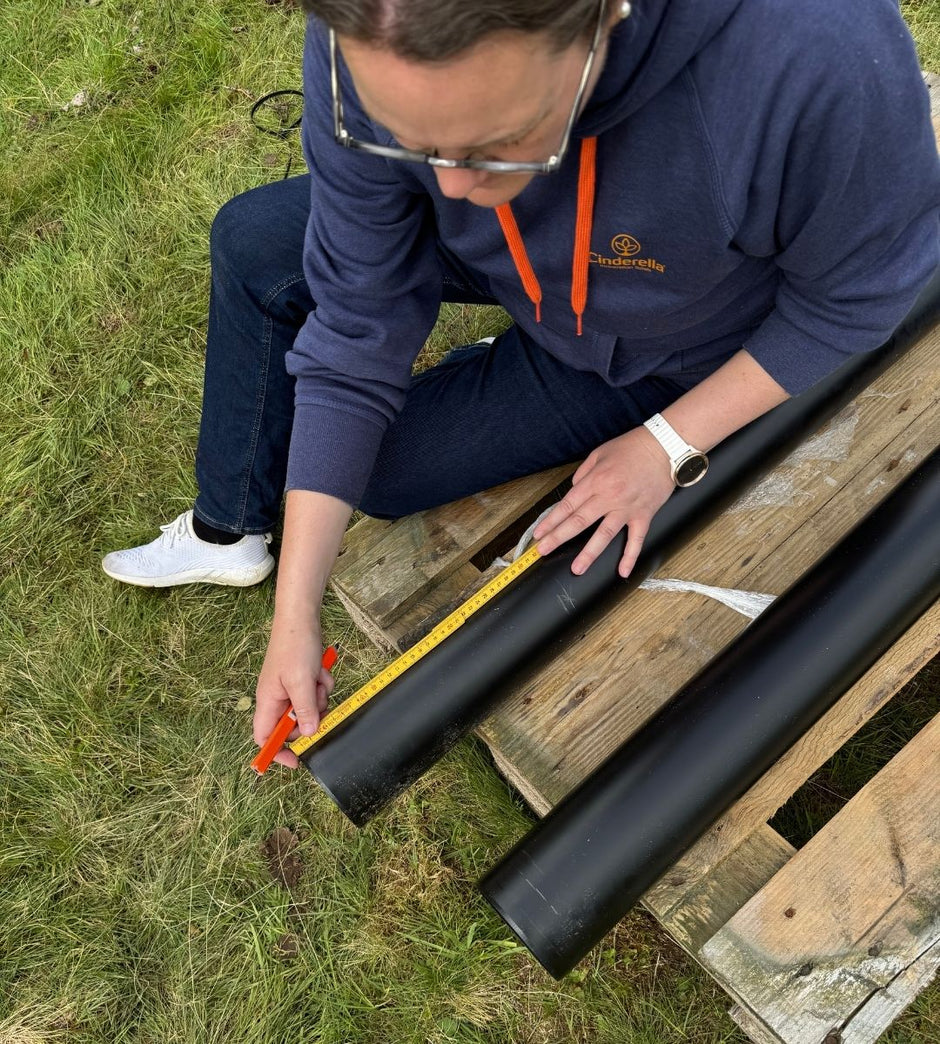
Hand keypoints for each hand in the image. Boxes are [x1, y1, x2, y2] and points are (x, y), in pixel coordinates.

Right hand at [253, 618, 335, 768]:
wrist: (301, 617)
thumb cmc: (295, 646)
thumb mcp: (301, 682)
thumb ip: (304, 710)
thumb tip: (308, 734)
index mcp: (268, 700)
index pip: (264, 737)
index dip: (276, 752)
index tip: (296, 760)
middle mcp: (276, 697)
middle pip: (293, 725)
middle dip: (310, 717)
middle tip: (319, 703)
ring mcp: (290, 687)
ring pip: (309, 708)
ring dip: (319, 697)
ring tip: (318, 678)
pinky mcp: (302, 678)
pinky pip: (316, 692)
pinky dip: (322, 683)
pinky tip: (321, 669)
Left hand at [533, 426, 674, 577]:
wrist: (664, 447)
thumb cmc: (632, 447)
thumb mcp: (599, 453)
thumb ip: (582, 473)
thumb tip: (573, 490)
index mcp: (596, 480)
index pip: (568, 505)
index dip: (551, 521)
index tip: (539, 533)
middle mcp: (609, 496)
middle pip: (579, 521)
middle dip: (558, 537)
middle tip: (543, 551)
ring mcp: (627, 508)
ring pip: (605, 535)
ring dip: (589, 554)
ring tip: (577, 568)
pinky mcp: (644, 514)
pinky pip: (636, 539)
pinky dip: (630, 556)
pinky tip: (622, 571)